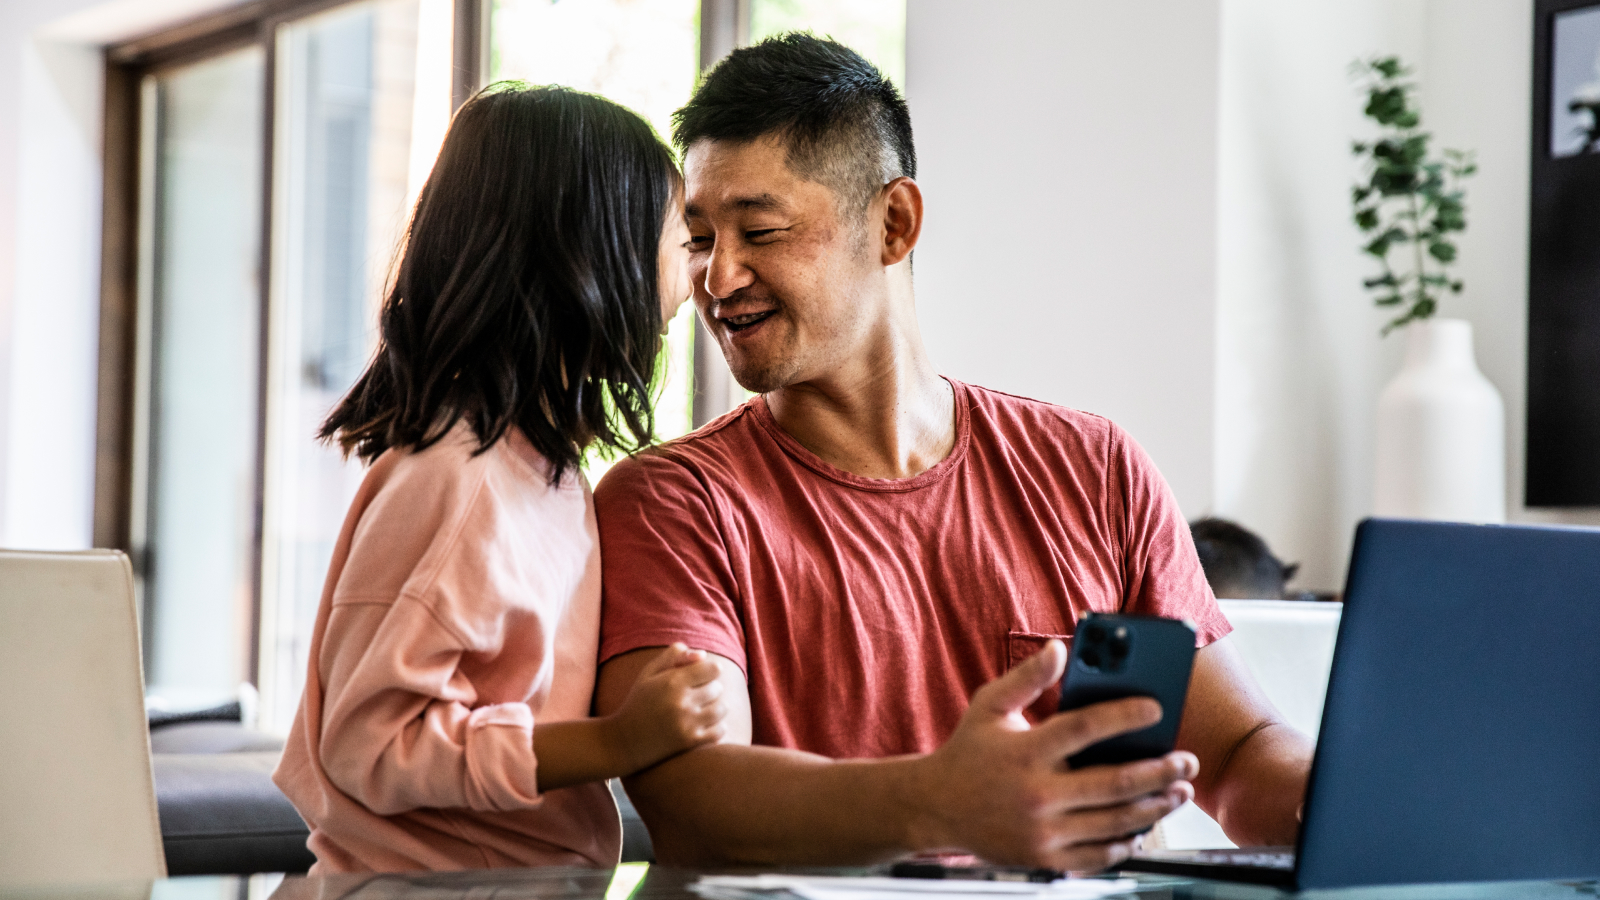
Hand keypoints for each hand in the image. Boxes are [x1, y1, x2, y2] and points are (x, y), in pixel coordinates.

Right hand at [607, 643, 727, 773]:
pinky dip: (716, 727)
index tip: (702, 676)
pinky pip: (720, 730)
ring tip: (703, 709)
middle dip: (710, 690)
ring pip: (722, 709)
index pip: (713, 668)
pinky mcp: (690, 742)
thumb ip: (673, 657)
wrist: (623, 742)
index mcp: (671, 681)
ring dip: (716, 708)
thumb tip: (702, 654)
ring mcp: (687, 723)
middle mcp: (681, 701)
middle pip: (718, 688)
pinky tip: (704, 725)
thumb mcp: (648, 674)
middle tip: (698, 695)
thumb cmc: (638, 703)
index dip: (710, 671)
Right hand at [910, 641, 1196, 871]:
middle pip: (1113, 783)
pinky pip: (1098, 855)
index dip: (1125, 716)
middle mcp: (1035, 794)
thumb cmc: (969, 750)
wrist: (935, 808)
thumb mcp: (989, 706)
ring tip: (1178, 792)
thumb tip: (1061, 648)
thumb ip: (1027, 678)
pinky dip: (1126, 842)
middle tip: (1186, 760)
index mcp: (1024, 751)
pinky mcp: (1044, 860)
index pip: (1085, 729)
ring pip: (1114, 823)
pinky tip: (1144, 825)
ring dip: (1154, 807)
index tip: (1157, 708)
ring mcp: (1041, 832)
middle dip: (1159, 771)